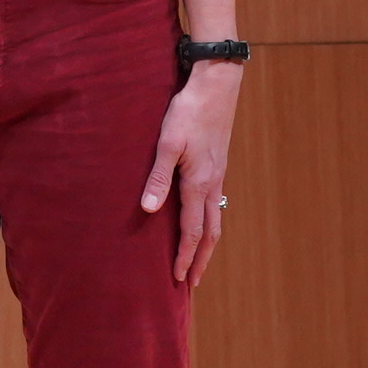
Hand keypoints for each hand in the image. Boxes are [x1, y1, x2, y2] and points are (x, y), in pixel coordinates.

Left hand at [139, 62, 242, 285]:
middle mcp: (212, 183)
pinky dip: (210, 221)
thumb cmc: (189, 111)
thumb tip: (149, 209)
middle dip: (202, 258)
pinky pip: (215, 202)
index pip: (192, 230)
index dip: (185, 256)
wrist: (217, 85)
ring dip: (208, 242)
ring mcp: (218, 174)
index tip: (178, 279)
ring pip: (216, 218)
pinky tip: (202, 218)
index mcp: (198, 182)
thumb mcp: (168, 142)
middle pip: (210, 231)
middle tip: (193, 282)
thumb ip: (159, 176)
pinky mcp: (218, 163)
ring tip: (200, 258)